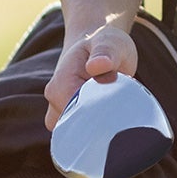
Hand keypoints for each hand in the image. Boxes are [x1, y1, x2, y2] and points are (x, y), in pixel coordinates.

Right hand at [44, 16, 139, 130]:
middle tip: (120, 108)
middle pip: (77, 129)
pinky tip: (112, 115)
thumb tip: (97, 65)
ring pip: (79, 135)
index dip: (99, 116)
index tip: (117, 109)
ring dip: (98, 127)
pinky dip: (98, 129)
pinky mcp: (71, 118)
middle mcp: (55, 102)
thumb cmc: (104, 42)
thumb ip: (105, 53)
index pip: (75, 115)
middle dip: (99, 124)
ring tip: (116, 108)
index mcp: (61, 84)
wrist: (95, 44)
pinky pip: (83, 134)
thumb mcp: (110, 42)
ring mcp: (60, 112)